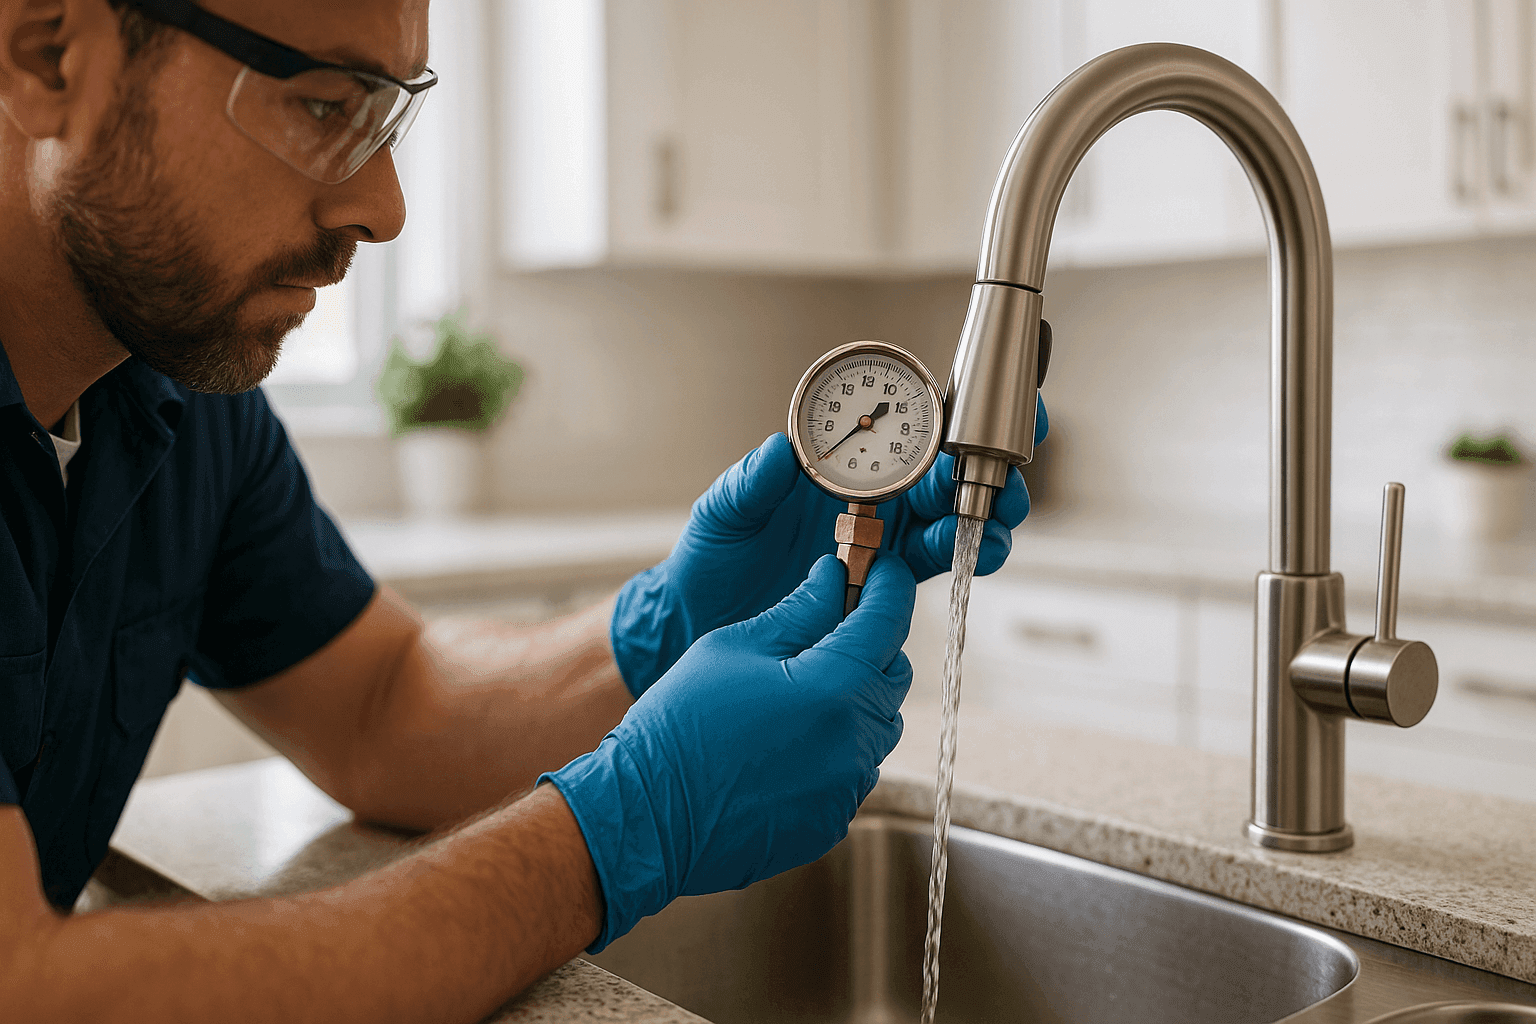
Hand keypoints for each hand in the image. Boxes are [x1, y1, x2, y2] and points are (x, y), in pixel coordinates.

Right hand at [546, 554, 913, 949]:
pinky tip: (782, 742)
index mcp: (835, 687)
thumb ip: (799, 611)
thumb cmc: (680, 723)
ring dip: (853, 699)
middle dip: (870, 644)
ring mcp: (846, 789)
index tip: (882, 569)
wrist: (644, 818)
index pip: (890, 621)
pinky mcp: (831, 821)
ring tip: (795, 692)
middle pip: (892, 675)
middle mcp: (856, 742)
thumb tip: (833, 578)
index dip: (890, 586)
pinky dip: (834, 746)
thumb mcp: (734, 648)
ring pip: (876, 726)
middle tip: (827, 628)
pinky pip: (852, 770)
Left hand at [611, 394, 1046, 696]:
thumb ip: (746, 484)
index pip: (899, 422)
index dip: (949, 407)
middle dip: (985, 461)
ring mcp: (882, 538)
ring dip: (983, 509)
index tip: (986, 396)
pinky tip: (979, 549)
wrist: (702, 627)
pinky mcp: (887, 581)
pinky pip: (935, 562)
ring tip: (999, 514)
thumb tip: (777, 450)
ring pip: (951, 514)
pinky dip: (966, 553)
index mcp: (834, 463)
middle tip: (1003, 468)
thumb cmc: (708, 562)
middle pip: (943, 467)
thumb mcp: (720, 516)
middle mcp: (868, 494)